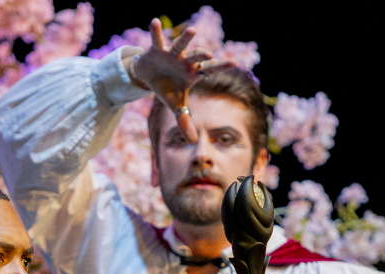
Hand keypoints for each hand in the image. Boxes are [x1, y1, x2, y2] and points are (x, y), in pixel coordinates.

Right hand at [124, 18, 219, 142]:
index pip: (209, 70)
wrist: (149, 75)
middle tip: (210, 53)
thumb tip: (193, 140)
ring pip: (180, 45)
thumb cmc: (167, 88)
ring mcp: (172, 54)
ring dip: (185, 38)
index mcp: (192, 74)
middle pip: (196, 58)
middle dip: (202, 55)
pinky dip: (155, 31)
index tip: (236, 64)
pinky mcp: (157, 49)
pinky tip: (155, 21)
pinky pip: (156, 39)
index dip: (221, 67)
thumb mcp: (175, 105)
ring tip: (192, 30)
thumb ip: (184, 121)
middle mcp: (185, 61)